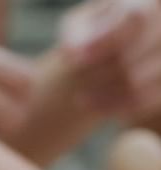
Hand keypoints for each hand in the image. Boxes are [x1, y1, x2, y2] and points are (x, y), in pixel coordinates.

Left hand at [60, 0, 160, 115]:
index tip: (74, 59)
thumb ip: (76, 34)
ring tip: (79, 97)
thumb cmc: (92, 35)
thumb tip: (74, 52)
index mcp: (147, 3)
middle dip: (95, 72)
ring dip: (101, 93)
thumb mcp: (78, 27)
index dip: (103, 41)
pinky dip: (113, 106)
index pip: (136, 18)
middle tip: (75, 79)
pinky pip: (142, 100)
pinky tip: (92, 106)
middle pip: (131, 55)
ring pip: (135, 81)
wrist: (107, 56)